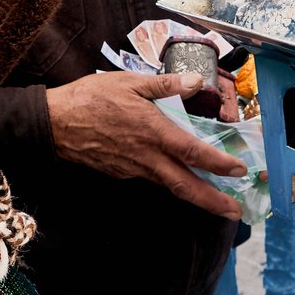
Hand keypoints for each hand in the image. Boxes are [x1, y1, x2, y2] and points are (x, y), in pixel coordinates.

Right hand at [45, 71, 245, 219]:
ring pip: (169, 186)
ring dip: (194, 195)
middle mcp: (147, 157)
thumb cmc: (92, 98)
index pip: (193, 153)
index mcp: (153, 132)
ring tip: (215, 199)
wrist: (55, 123)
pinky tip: (177, 176)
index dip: (219, 163)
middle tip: (235, 212)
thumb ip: (165, 84)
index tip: (239, 171)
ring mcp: (133, 169)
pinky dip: (170, 182)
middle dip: (212, 202)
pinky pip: (152, 178)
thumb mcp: (130, 82)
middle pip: (185, 186)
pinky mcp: (122, 173)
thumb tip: (196, 81)